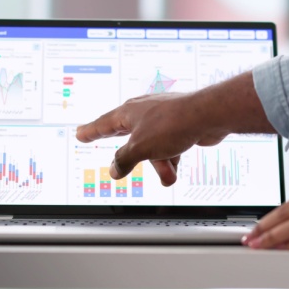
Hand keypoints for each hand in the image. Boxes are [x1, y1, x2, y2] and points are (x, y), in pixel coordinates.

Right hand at [75, 72, 272, 186]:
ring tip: (168, 176)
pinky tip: (176, 169)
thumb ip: (124, 160)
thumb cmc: (172, 124)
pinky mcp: (178, 126)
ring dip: (158, 164)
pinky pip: (168, 147)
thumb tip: (114, 169)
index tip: (80, 134)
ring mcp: (162, 119)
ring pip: (152, 148)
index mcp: (128, 113)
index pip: (102, 124)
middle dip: (129, 157)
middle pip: (128, 139)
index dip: (90, 132)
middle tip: (116, 160)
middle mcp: (143, 113)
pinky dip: (171, 159)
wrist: (208, 116)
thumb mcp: (141, 148)